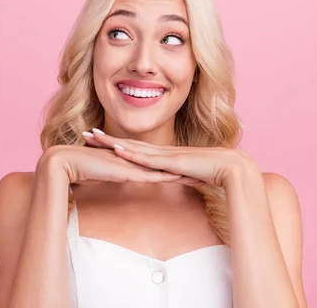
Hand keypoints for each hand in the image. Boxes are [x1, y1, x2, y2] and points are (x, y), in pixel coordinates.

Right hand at [39, 144, 200, 185]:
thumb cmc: (79, 168)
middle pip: (165, 165)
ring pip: (161, 170)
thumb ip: (111, 174)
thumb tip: (117, 178)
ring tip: (200, 178)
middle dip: (185, 169)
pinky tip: (178, 179)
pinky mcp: (124, 171)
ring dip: (181, 174)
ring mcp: (129, 164)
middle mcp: (132, 160)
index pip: (156, 164)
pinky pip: (148, 175)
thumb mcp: (101, 173)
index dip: (173, 167)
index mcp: (129, 161)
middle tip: (204, 172)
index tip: (189, 171)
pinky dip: (164, 177)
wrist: (65, 161)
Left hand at [84, 128, 256, 187]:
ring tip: (92, 139)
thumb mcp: (185, 176)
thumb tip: (167, 182)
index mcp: (161, 155)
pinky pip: (146, 157)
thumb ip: (174, 177)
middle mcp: (159, 151)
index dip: (113, 144)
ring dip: (111, 143)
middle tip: (85, 134)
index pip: (132, 148)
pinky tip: (116, 149)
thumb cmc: (211, 172)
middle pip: (126, 143)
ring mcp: (164, 155)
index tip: (96, 141)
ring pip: (132, 147)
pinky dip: (130, 153)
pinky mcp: (170, 162)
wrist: (231, 168)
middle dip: (104, 139)